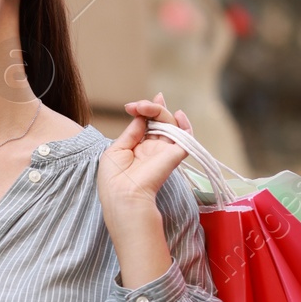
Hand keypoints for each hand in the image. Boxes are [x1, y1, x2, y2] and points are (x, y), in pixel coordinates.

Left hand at [96, 92, 193, 213]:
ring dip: (160, 111)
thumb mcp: (116, 150)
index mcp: (138, 149)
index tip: (133, 105)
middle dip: (151, 108)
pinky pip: (186, 137)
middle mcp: (153, 149)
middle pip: (159, 122)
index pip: (146, 125)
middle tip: (139, 105)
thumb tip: (140, 116)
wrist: (124, 196)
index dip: (145, 111)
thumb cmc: (114, 178)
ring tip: (147, 107)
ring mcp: (164, 151)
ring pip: (170, 124)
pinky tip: (178, 114)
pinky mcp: (175, 154)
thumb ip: (131, 132)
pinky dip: (185, 124)